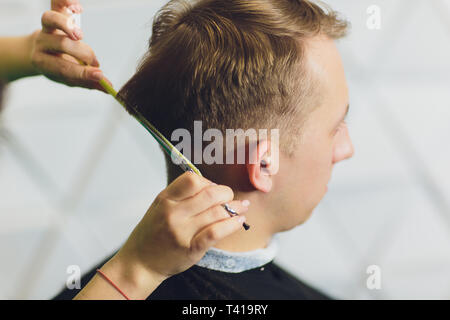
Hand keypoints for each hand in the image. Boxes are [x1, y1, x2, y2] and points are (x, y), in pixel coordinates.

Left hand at [28, 2, 108, 90]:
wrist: (40, 53)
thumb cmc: (58, 68)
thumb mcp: (71, 79)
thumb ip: (89, 82)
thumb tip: (108, 88)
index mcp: (44, 63)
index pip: (64, 68)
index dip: (84, 72)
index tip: (100, 75)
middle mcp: (42, 43)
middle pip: (61, 44)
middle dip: (83, 53)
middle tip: (95, 62)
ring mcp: (46, 28)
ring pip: (50, 19)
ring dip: (67, 26)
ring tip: (81, 35)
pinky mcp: (53, 14)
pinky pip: (57, 3)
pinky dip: (67, 1)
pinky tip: (79, 7)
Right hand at [116, 172, 248, 282]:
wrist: (140, 262)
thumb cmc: (152, 233)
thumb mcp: (160, 206)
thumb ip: (181, 195)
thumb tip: (212, 185)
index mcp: (165, 199)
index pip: (192, 180)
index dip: (208, 181)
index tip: (213, 188)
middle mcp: (173, 214)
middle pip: (210, 194)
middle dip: (227, 193)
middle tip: (230, 197)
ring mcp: (182, 232)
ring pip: (217, 212)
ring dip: (235, 208)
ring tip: (242, 207)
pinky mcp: (191, 249)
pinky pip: (216, 232)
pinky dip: (232, 225)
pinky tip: (239, 221)